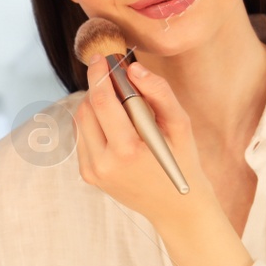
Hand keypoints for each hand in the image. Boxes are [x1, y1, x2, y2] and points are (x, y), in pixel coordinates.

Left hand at [74, 58, 216, 233]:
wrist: (177, 207)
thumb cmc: (183, 162)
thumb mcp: (180, 125)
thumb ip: (158, 93)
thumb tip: (134, 68)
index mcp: (127, 150)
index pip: (102, 102)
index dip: (100, 75)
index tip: (102, 57)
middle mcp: (104, 162)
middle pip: (86, 109)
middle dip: (98, 87)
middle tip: (114, 75)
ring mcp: (93, 171)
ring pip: (81, 122)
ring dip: (95, 104)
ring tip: (119, 101)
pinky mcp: (89, 175)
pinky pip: (84, 137)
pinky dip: (96, 123)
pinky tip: (117, 124)